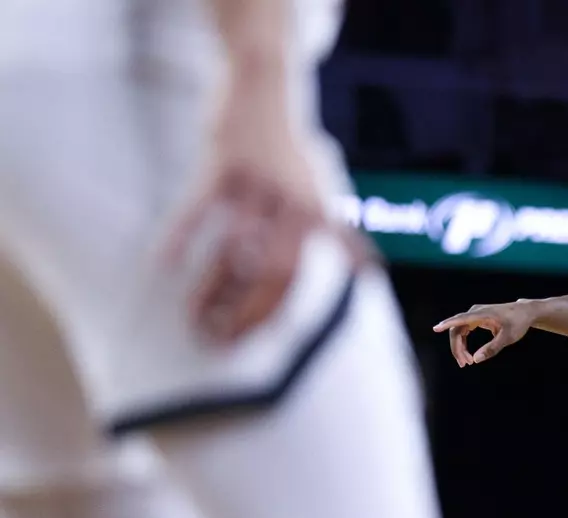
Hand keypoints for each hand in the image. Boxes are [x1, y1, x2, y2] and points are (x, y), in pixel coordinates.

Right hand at [165, 77, 335, 343]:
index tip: (242, 341)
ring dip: (209, 290)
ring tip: (191, 317)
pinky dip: (180, 237)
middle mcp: (292, 206)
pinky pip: (197, 208)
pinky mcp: (223, 164)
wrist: (264, 91)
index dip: (266, 315)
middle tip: (214, 340)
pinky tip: (162, 264)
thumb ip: (341, 236)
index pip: (293, 282)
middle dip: (240, 313)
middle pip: (267, 275)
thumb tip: (370, 274)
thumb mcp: (322, 193)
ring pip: (231, 250)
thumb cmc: (290, 153)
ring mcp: (258, 185)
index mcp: (315, 219)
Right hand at [433, 300, 535, 365]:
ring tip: (467, 363)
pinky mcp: (476, 319)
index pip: (461, 319)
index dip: (448, 324)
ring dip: (460, 347)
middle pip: (457, 329)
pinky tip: (469, 356)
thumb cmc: (517, 323)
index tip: (436, 328)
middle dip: (457, 347)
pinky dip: (464, 343)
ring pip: (459, 332)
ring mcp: (474, 315)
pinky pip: (464, 331)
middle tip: (464, 364)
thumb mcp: (507, 338)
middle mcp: (475, 312)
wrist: (524, 312)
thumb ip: (492, 349)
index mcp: (482, 314)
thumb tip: (476, 360)